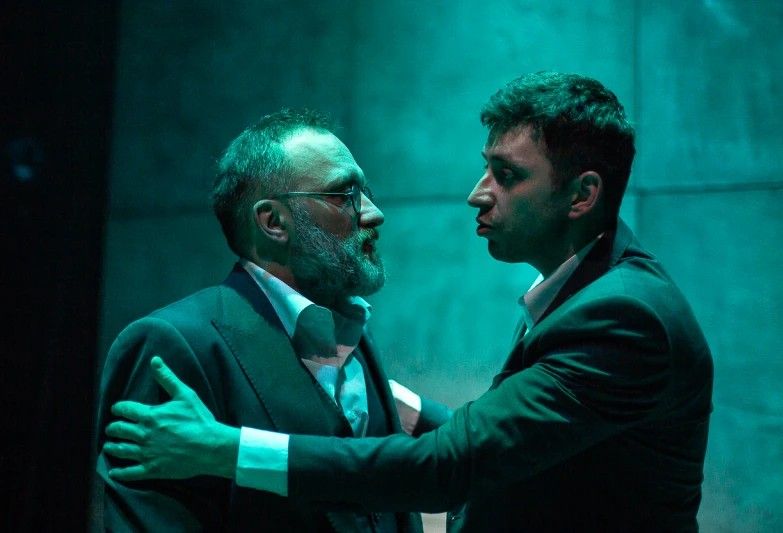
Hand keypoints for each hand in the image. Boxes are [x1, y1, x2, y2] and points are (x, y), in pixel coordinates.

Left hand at [103, 356, 239, 480]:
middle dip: (113, 428)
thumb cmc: (199, 420)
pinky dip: (120, 473)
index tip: (116, 409)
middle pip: (120, 430)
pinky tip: (114, 472)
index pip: (125, 410)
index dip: (118, 408)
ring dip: (112, 447)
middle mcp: (143, 435)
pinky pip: (130, 472)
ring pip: (122, 450)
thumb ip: (167, 378)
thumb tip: (154, 360)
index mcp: (150, 416)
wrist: (210, 447)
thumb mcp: (185, 394)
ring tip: (108, 446)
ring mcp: (146, 453)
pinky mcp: (152, 469)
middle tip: (111, 429)